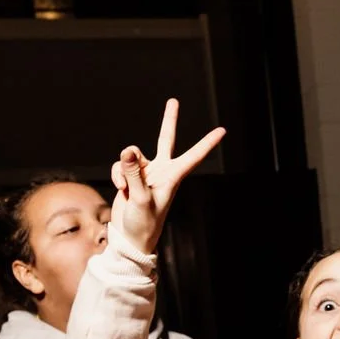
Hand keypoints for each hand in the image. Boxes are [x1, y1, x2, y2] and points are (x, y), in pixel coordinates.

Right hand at [110, 98, 224, 253]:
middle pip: (166, 140)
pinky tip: (120, 189)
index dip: (207, 143)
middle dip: (169, 121)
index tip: (222, 130)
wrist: (130, 237)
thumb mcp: (139, 199)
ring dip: (124, 170)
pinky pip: (120, 165)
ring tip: (125, 188)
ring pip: (131, 156)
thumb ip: (134, 174)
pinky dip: (117, 175)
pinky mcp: (130, 176)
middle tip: (174, 101)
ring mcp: (145, 173)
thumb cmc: (143, 223)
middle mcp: (161, 171)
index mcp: (172, 178)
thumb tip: (128, 151)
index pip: (193, 156)